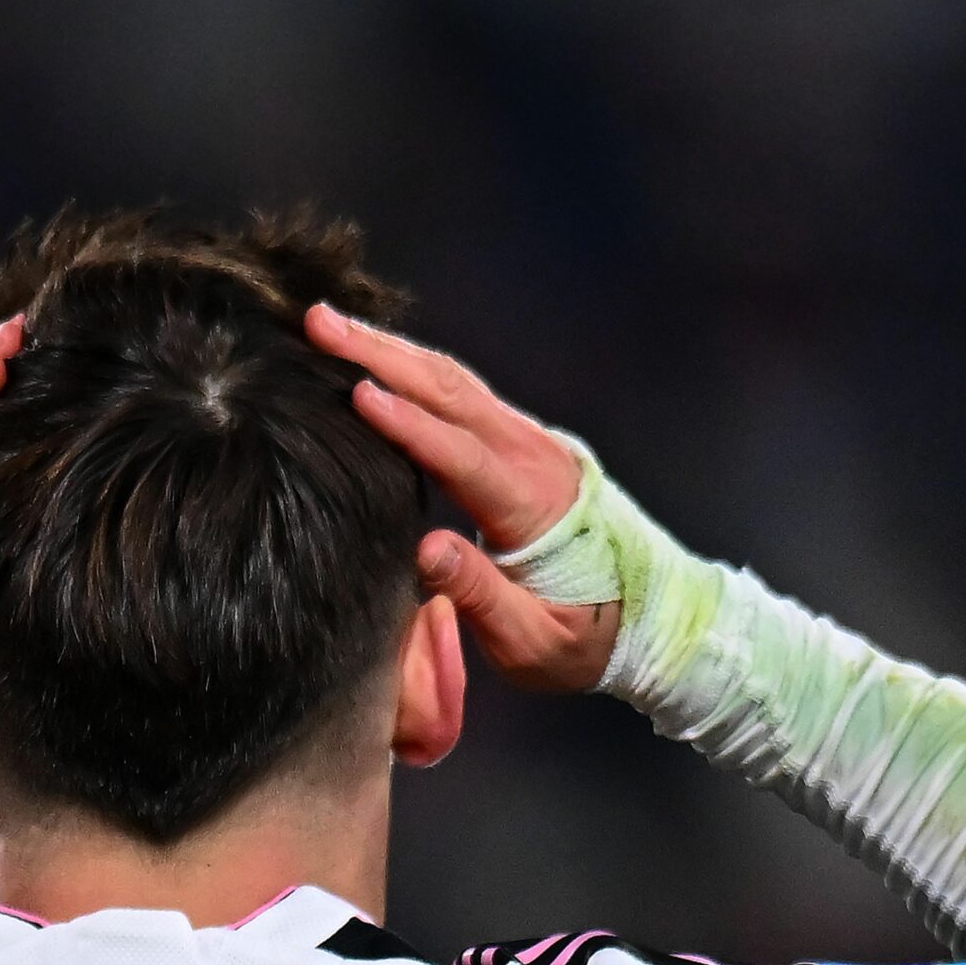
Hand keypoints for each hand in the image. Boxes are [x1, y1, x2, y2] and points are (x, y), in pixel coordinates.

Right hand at [305, 304, 619, 692]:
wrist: (647, 618)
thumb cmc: (584, 641)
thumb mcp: (532, 641)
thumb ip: (480, 595)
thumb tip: (425, 548)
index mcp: (533, 506)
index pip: (463, 455)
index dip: (409, 425)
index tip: (357, 394)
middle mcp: (534, 458)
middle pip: (452, 392)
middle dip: (381, 354)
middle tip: (318, 323)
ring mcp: (530, 444)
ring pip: (454, 382)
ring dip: (391, 350)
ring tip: (329, 325)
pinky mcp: (520, 444)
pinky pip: (461, 394)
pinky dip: (412, 368)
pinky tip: (374, 358)